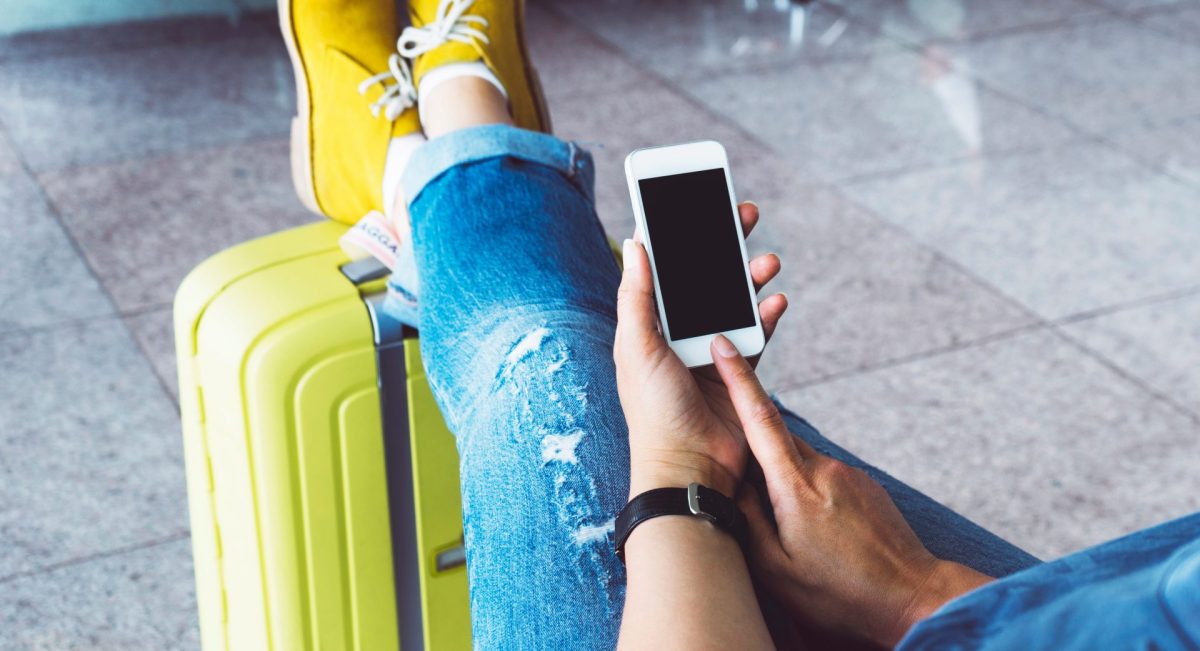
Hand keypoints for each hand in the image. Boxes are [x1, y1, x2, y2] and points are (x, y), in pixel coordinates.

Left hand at [614, 202, 786, 498]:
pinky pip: (757, 331)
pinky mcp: (738, 370)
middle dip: (722, 244)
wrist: (690, 468)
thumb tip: (637, 243)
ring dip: (750, 276)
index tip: (693, 201)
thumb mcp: (637, 347)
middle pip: (702, 276)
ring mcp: (708, 351)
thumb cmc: (654, 412)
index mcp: (647, 324)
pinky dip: (767, 313)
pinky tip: (776, 299)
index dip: (676, 234)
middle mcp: (676, 333)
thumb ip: (637, 296)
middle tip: (743, 213)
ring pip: (733, 299)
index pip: (662, 267)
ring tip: (767, 260)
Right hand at [710, 346, 993, 646]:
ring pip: (798, 463)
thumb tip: (730, 484)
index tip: (724, 344)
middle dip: (751, 452)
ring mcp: (849, 474)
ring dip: (782, 483)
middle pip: (775, 440)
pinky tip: (817, 533)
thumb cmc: (840, 593)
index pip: (760, 418)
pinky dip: (808, 495)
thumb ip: (747, 519)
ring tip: (790, 532)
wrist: (913, 597)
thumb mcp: (776, 568)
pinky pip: (822, 477)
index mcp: (796, 486)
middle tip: (739, 485)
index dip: (738, 378)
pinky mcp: (864, 484)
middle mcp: (824, 469)